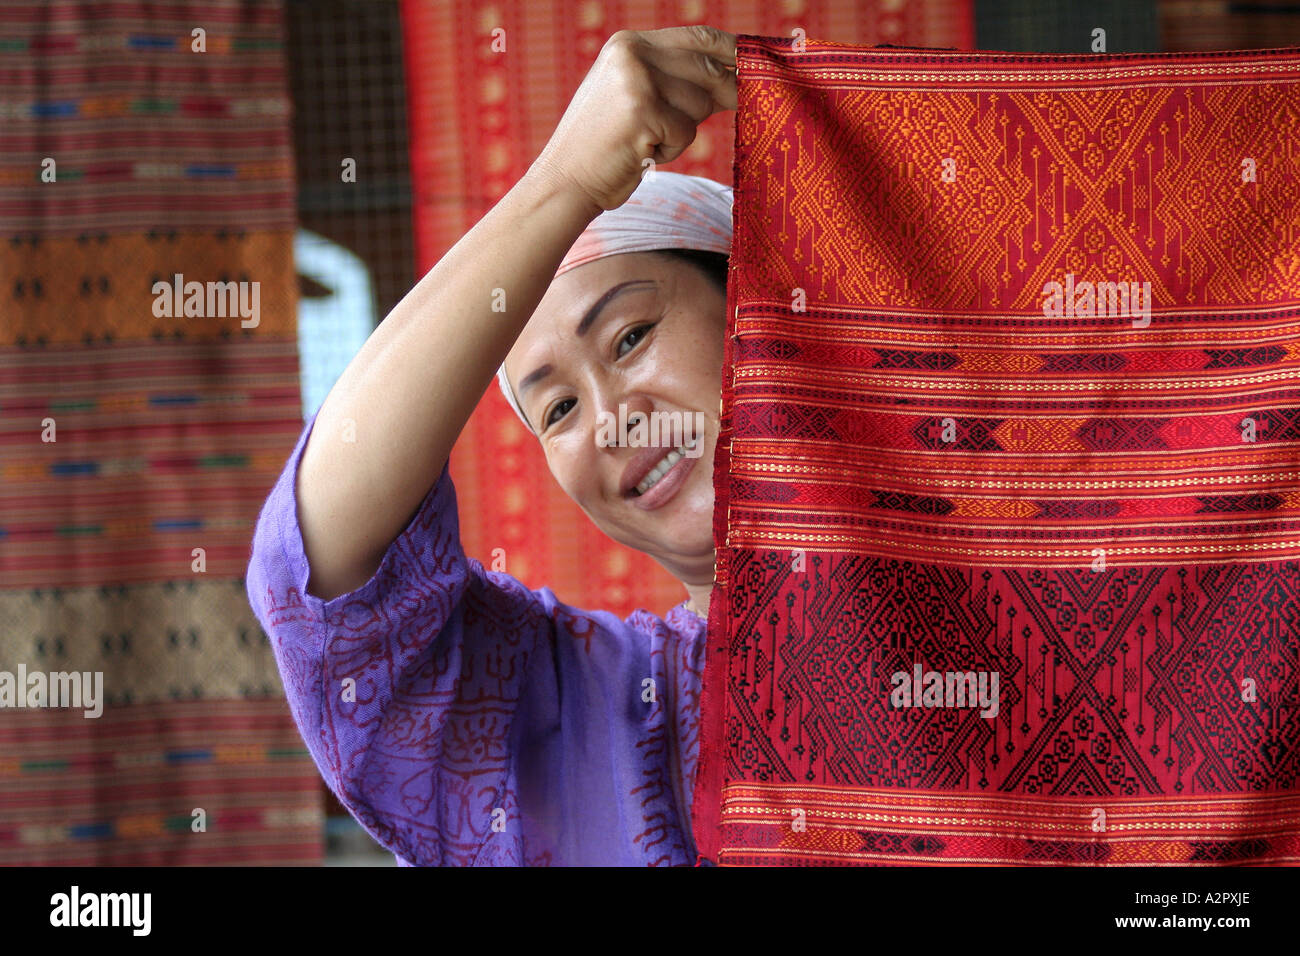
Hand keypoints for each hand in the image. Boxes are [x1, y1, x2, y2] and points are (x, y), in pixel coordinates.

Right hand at [530, 25, 737, 213]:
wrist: (565, 181)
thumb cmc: (604, 147)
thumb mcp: (631, 96)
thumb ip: (670, 80)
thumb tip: (730, 78)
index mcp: (629, 44)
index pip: (697, 36)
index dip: (732, 51)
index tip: (758, 64)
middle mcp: (632, 54)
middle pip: (707, 70)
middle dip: (725, 94)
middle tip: (733, 108)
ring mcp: (637, 81)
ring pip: (699, 105)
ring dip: (682, 132)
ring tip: (647, 142)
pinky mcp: (643, 112)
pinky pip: (685, 133)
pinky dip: (669, 151)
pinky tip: (641, 153)